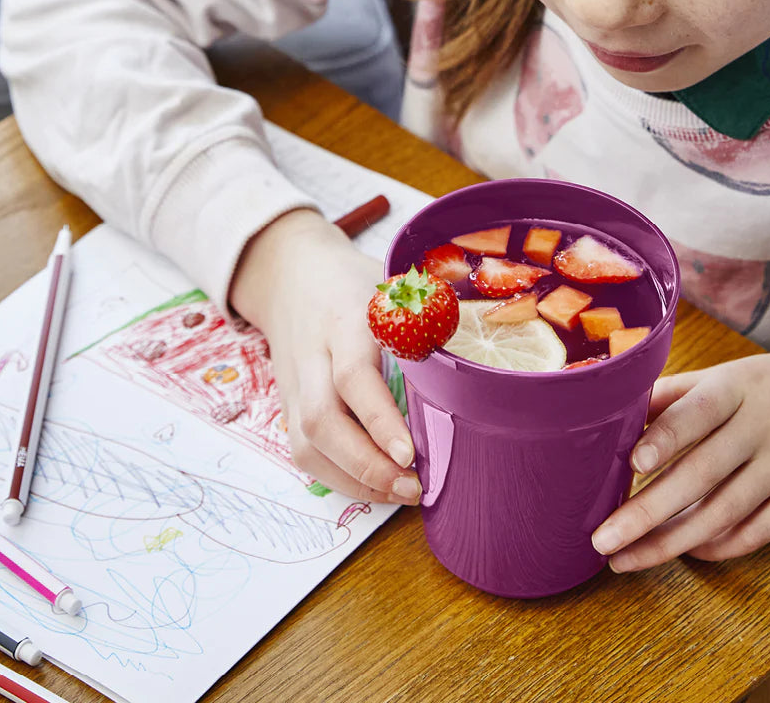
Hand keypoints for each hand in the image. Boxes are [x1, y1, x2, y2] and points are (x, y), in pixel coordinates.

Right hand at [230, 208, 420, 505]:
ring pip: (306, 444)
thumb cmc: (354, 282)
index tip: (410, 454)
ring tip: (401, 494)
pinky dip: (338, 477)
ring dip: (352, 480)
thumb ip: (427, 312)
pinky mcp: (287, 404)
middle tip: (413, 487)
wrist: (289, 274)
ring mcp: (294, 384)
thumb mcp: (392, 283)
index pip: (353, 375)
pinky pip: (303, 451)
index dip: (379, 419)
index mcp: (343, 319)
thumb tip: (482, 344)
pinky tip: (376, 486)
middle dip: (366, 464)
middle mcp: (312, 355)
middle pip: (321, 420)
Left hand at [591, 348, 769, 569]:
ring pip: (724, 511)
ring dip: (672, 541)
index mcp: (737, 386)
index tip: (634, 462)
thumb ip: (678, 394)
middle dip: (648, 511)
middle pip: (701, 473)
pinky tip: (688, 553)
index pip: (697, 412)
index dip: (665, 436)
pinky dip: (721, 546)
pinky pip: (760, 530)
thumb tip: (617, 414)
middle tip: (603, 539)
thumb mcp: (735, 376)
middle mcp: (763, 424)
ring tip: (628, 558)